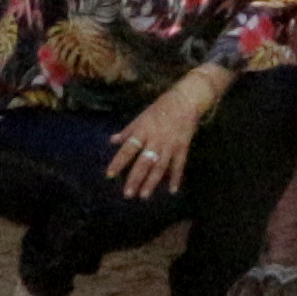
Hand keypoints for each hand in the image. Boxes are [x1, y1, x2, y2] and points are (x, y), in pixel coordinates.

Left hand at [102, 74, 217, 198]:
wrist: (186, 99)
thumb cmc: (161, 108)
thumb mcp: (142, 116)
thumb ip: (128, 130)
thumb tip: (112, 141)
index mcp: (143, 130)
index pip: (128, 148)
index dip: (119, 162)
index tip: (110, 175)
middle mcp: (156, 139)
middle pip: (144, 161)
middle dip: (136, 178)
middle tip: (128, 194)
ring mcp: (171, 144)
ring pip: (160, 166)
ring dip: (152, 182)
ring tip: (144, 195)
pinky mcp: (183, 146)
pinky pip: (179, 164)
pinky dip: (176, 177)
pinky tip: (172, 190)